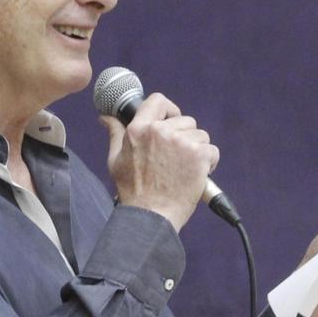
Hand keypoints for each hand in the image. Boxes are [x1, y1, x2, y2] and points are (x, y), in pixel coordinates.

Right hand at [100, 93, 218, 230]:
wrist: (151, 216)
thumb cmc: (133, 191)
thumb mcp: (116, 159)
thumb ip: (115, 134)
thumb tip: (105, 118)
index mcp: (139, 129)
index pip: (158, 100)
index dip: (168, 109)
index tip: (170, 120)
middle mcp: (160, 131)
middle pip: (184, 120)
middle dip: (184, 136)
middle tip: (175, 158)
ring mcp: (181, 142)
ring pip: (200, 135)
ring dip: (196, 150)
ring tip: (184, 168)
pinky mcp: (199, 155)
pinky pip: (212, 150)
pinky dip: (208, 162)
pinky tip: (196, 175)